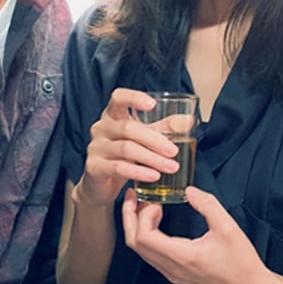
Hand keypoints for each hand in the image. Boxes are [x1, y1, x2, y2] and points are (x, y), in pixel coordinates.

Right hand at [74, 89, 179, 208]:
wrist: (101, 185)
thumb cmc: (123, 157)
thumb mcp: (143, 139)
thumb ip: (164, 128)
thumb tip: (189, 120)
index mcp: (112, 115)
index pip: (118, 98)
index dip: (134, 98)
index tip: (152, 104)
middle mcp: (101, 128)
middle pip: (128, 128)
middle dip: (155, 140)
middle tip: (174, 151)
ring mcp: (95, 147)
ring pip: (126, 148)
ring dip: (152, 158)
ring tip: (171, 166)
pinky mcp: (94, 167)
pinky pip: (118, 167)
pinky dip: (139, 172)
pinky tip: (154, 176)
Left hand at [122, 186, 272, 283]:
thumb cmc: (241, 260)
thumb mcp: (228, 227)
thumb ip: (208, 205)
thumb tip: (189, 189)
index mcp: (182, 257)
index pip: (143, 237)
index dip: (143, 215)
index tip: (157, 201)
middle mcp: (172, 268)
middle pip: (134, 244)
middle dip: (130, 217)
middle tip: (135, 196)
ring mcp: (171, 273)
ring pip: (140, 250)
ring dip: (137, 225)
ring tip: (147, 204)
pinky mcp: (175, 273)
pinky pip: (150, 254)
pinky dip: (146, 234)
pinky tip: (157, 219)